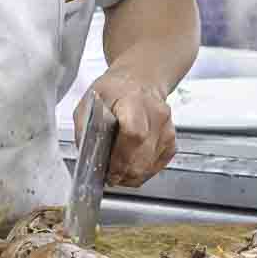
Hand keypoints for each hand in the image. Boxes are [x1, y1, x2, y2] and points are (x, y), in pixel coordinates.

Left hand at [78, 71, 175, 187]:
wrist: (139, 82)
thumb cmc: (114, 92)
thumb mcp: (89, 102)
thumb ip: (85, 129)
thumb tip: (88, 157)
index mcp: (134, 101)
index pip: (134, 134)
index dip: (120, 158)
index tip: (107, 168)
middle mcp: (156, 114)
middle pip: (143, 155)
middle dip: (123, 172)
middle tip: (109, 175)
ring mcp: (167, 128)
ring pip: (150, 165)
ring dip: (131, 175)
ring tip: (117, 172)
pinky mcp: (171, 140)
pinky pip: (157, 165)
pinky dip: (142, 171)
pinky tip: (131, 166)